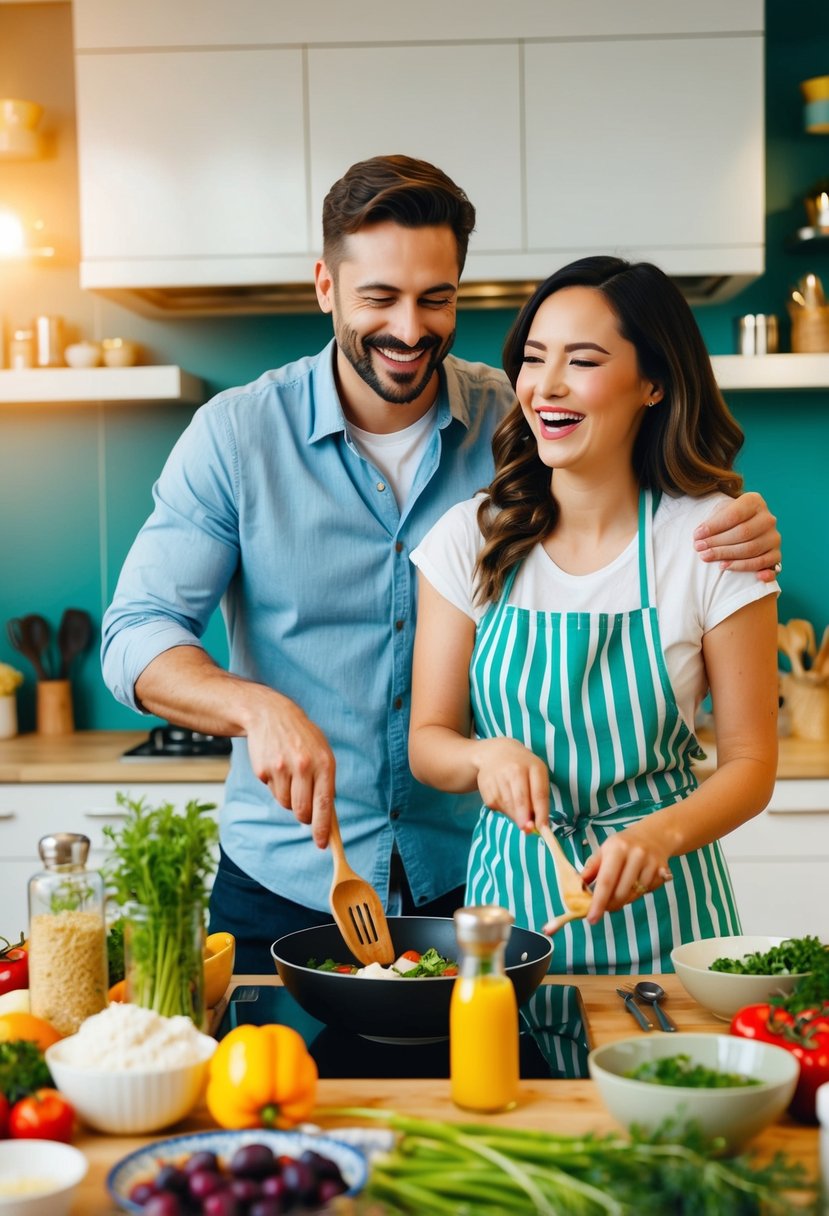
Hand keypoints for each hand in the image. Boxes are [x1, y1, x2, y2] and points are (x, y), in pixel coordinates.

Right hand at [245, 693, 335, 845]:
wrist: (271, 714)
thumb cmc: (302, 738)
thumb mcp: (322, 752)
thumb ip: (326, 782)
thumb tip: (328, 818)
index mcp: (324, 763)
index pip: (325, 804)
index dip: (323, 828)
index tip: (322, 844)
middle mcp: (304, 766)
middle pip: (302, 811)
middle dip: (304, 816)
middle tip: (303, 807)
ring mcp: (282, 768)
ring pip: (286, 804)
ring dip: (288, 798)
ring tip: (290, 775)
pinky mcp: (264, 770)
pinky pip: (272, 792)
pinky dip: (275, 786)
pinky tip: (278, 767)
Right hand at [473, 737, 548, 831]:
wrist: (495, 753)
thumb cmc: (523, 768)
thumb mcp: (537, 776)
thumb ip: (539, 799)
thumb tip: (536, 825)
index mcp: (534, 767)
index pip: (539, 794)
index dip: (541, 814)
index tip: (542, 828)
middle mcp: (515, 770)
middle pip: (521, 800)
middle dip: (525, 818)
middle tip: (527, 829)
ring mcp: (498, 777)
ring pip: (508, 805)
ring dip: (514, 815)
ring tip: (518, 810)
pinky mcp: (486, 785)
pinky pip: (496, 805)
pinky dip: (503, 809)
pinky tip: (505, 800)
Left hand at [579, 828, 671, 920]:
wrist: (654, 835)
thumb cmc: (623, 845)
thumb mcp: (604, 850)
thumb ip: (592, 868)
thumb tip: (579, 886)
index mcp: (617, 849)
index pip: (606, 881)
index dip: (598, 902)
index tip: (592, 918)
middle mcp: (636, 855)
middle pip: (621, 893)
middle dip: (610, 905)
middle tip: (604, 908)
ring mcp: (651, 864)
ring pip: (635, 895)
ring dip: (624, 900)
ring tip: (620, 892)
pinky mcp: (663, 872)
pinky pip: (647, 892)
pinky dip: (638, 894)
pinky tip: (636, 883)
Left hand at [693, 491, 780, 580]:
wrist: (745, 527)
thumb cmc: (728, 519)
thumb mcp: (720, 512)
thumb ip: (712, 521)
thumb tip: (700, 536)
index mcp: (755, 502)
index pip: (734, 514)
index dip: (714, 526)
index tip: (697, 535)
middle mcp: (768, 518)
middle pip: (743, 533)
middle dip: (717, 542)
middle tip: (699, 548)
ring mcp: (774, 537)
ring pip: (751, 549)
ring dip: (726, 555)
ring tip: (707, 557)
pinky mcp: (776, 554)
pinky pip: (761, 563)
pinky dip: (746, 567)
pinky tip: (729, 568)